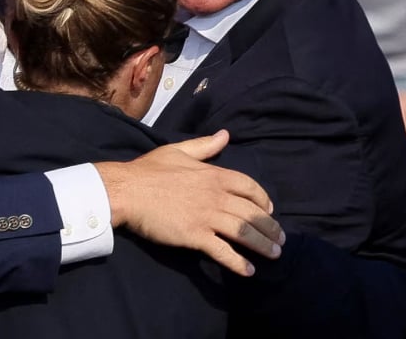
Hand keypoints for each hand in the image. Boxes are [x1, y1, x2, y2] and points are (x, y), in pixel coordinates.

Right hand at [95, 130, 284, 276]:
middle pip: (253, 213)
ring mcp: (207, 217)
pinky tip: (249, 270)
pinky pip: (223, 251)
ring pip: (244, 233)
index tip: (269, 210)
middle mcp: (216, 196)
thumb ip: (204, 145)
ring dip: (263, 245)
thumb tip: (225, 135)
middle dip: (270, 228)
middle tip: (280, 240)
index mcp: (214, 175)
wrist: (126, 190)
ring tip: (274, 255)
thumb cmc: (148, 170)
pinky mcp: (195, 236)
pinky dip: (239, 263)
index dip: (263, 200)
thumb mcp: (177, 151)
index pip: (250, 187)